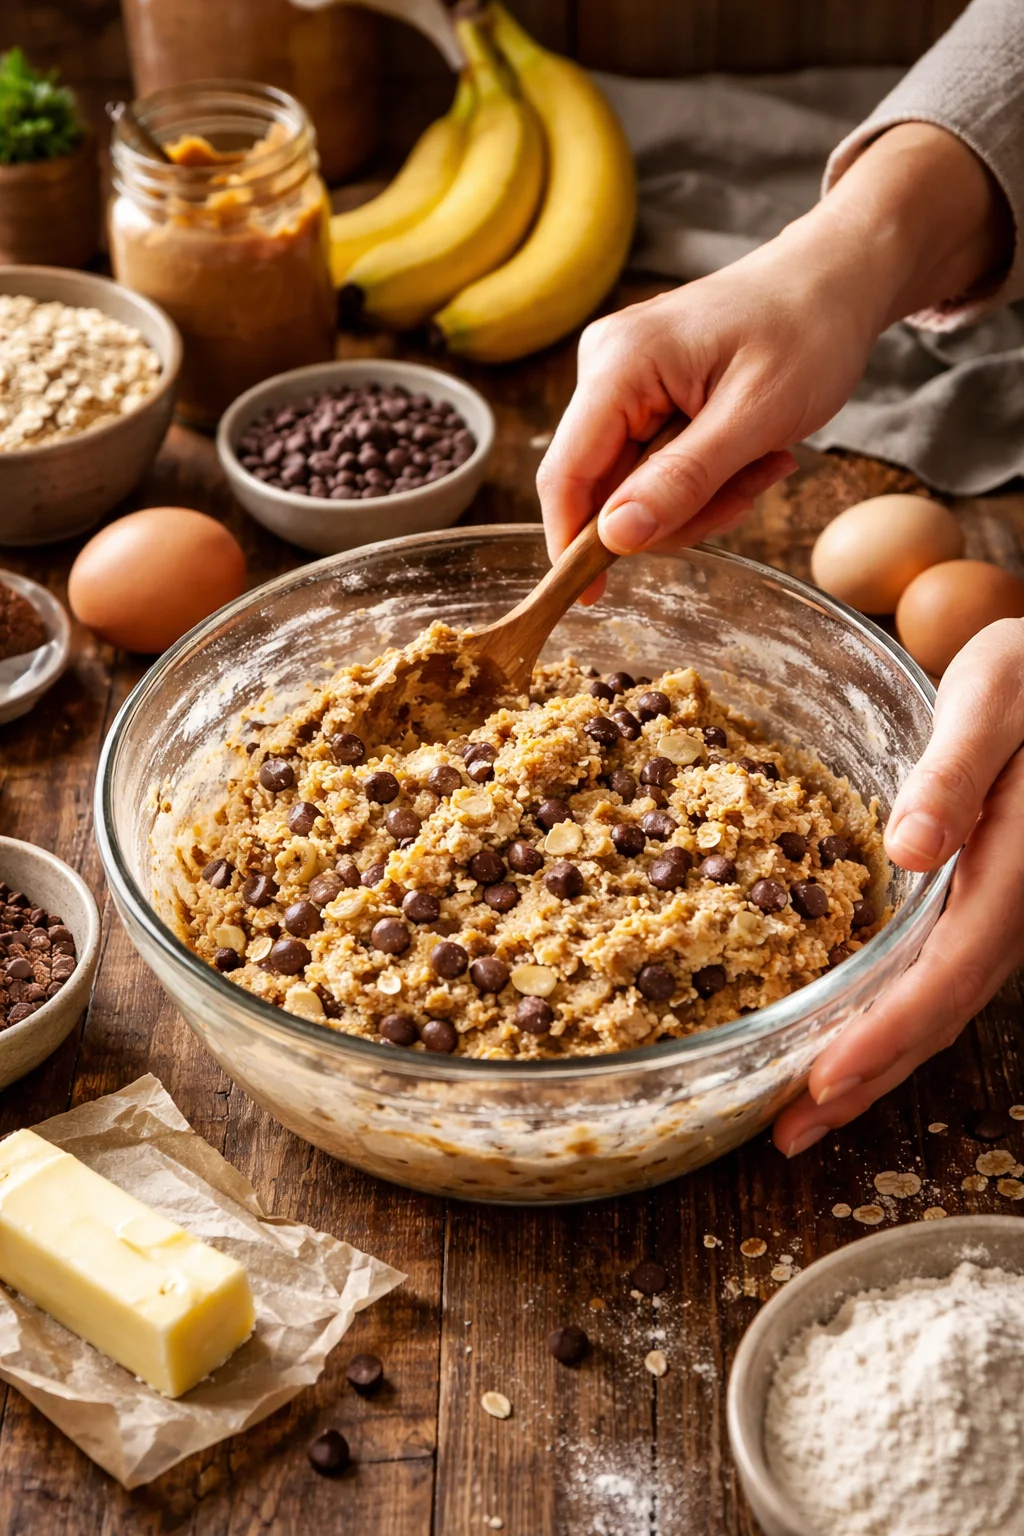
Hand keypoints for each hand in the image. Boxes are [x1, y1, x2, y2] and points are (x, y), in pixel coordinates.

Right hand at [538, 123, 1010, 600]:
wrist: (836, 278)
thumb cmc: (807, 330)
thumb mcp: (754, 417)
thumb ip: (681, 481)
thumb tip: (615, 538)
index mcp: (619, 364)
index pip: (566, 474)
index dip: (572, 544)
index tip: (592, 599)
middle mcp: (604, 368)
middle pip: (603, 489)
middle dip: (676, 512)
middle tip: (749, 490)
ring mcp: (621, 380)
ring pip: (635, 486)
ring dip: (701, 496)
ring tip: (761, 461)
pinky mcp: (642, 394)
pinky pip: (655, 466)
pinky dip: (704, 477)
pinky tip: (750, 452)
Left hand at [774, 619, 1023, 1157]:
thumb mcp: (995, 697)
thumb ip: (956, 774)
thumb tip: (910, 850)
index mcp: (1013, 871)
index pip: (943, 977)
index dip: (881, 1038)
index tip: (819, 1085)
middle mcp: (1010, 907)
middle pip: (936, 1016)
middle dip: (863, 1081)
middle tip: (788, 1135)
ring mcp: (998, 910)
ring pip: (936, 1006)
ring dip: (873, 1064)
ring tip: (802, 1113)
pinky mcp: (982, 900)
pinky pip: (936, 977)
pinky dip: (888, 1019)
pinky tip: (846, 1033)